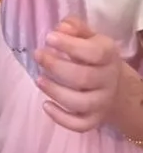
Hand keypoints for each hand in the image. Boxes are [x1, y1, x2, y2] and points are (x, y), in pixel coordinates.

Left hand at [34, 17, 122, 132]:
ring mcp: (102, 102)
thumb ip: (74, 27)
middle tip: (37, 55)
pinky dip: (62, 119)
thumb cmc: (93, 54)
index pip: (94, 52)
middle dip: (55, 66)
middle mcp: (108, 80)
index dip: (70, 45)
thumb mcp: (88, 36)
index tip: (48, 38)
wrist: (116, 85)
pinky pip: (81, 125)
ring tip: (38, 79)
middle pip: (83, 78)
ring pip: (81, 103)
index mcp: (108, 55)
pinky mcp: (95, 119)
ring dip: (56, 92)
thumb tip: (61, 28)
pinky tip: (46, 105)